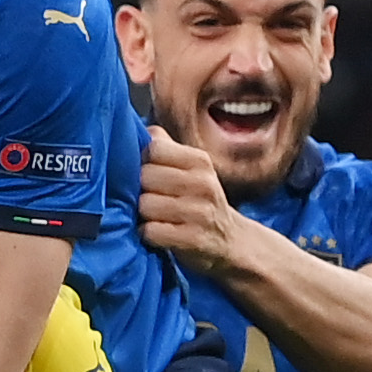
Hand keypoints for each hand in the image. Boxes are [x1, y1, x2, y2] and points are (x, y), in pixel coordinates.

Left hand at [137, 126, 248, 274]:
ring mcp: (199, 212)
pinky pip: (151, 231)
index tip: (150, 174)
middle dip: (141, 190)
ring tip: (156, 217)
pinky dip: (148, 234)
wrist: (230, 242)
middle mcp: (203, 183)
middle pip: (145, 176)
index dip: (143, 162)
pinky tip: (158, 233)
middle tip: (152, 199)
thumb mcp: (193, 169)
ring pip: (145, 205)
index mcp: (200, 161)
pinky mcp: (192, 239)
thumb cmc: (200, 201)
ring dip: (143, 215)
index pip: (154, 147)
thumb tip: (140, 129)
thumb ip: (167, 148)